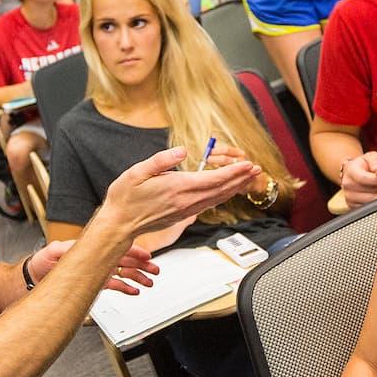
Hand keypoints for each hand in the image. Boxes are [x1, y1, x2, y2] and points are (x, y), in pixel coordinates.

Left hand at [29, 238, 157, 294]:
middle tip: (155, 270)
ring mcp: (94, 271)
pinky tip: (134, 290)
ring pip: (121, 273)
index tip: (146, 255)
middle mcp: (94, 259)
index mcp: (89, 248)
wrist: (29, 280)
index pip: (115, 247)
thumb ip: (68, 249)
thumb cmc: (38, 264)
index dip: (132, 251)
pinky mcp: (91, 283)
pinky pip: (112, 285)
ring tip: (149, 281)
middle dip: (141, 265)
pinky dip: (125, 288)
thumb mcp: (52, 252)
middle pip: (123, 260)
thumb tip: (81, 247)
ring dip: (137, 277)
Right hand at [98, 147, 258, 236]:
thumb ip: (161, 160)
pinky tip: (227, 191)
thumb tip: (182, 152)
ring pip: (217, 199)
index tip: (248, 164)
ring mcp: (185, 210)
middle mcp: (186, 201)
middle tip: (256, 169)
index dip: (234, 172)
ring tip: (247, 178)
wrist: (119, 224)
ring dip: (234, 187)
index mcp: (177, 187)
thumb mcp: (137, 172)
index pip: (214, 179)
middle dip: (240, 178)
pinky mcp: (183, 215)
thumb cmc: (125, 198)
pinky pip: (208, 205)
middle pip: (221, 190)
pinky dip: (222, 196)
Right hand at [340, 151, 376, 206]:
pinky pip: (366, 206)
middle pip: (369, 190)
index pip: (363, 178)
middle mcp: (346, 183)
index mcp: (351, 170)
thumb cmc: (363, 165)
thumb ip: (375, 161)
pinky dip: (371, 201)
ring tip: (372, 187)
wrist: (351, 172)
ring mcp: (348, 195)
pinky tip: (369, 194)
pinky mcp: (350, 204)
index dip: (376, 180)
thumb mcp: (370, 157)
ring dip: (375, 194)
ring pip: (369, 200)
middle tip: (376, 181)